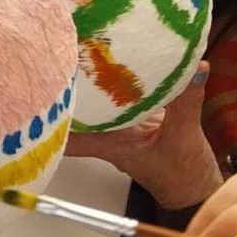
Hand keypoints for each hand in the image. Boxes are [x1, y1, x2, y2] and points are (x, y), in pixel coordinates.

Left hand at [66, 62, 219, 208]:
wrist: (194, 188)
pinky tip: (115, 56)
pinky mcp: (134, 115)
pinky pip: (120, 94)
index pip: (68, 133)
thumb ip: (186, 102)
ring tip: (80, 47)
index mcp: (111, 143)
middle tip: (61, 54)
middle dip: (68, 84)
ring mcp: (119, 124)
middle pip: (76, 109)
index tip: (42, 88)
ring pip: (95, 100)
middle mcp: (108, 133)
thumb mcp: (186, 138)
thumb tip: (193, 68)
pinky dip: (118, 77)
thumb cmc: (183, 176)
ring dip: (89, 78)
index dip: (51, 115)